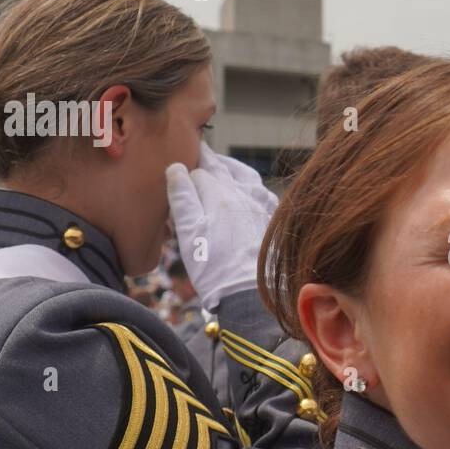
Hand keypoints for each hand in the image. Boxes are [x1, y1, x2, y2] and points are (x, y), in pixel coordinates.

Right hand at [165, 144, 278, 310]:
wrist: (251, 295)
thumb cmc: (214, 268)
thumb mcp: (188, 233)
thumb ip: (182, 198)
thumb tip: (176, 168)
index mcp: (219, 194)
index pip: (200, 171)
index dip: (188, 169)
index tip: (182, 160)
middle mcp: (244, 194)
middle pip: (225, 168)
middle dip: (211, 160)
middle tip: (202, 153)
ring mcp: (262, 206)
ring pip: (247, 177)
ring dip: (233, 169)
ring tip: (224, 167)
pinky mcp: (273, 220)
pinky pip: (263, 193)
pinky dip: (252, 186)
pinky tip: (250, 192)